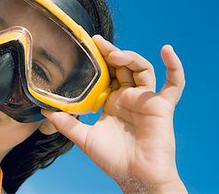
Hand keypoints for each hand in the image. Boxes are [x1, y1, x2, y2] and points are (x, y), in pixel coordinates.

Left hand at [43, 35, 186, 192]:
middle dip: (111, 52)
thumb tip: (44, 110)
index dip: (98, 60)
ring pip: (142, 68)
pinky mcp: (161, 105)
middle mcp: (128, 97)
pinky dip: (174, 67)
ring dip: (130, 57)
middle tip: (97, 42)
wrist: (136, 177)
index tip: (87, 46)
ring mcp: (145, 99)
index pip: (106, 73)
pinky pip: (174, 84)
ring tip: (115, 54)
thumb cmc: (113, 159)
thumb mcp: (83, 138)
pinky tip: (167, 50)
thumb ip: (66, 123)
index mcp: (112, 101)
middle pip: (122, 66)